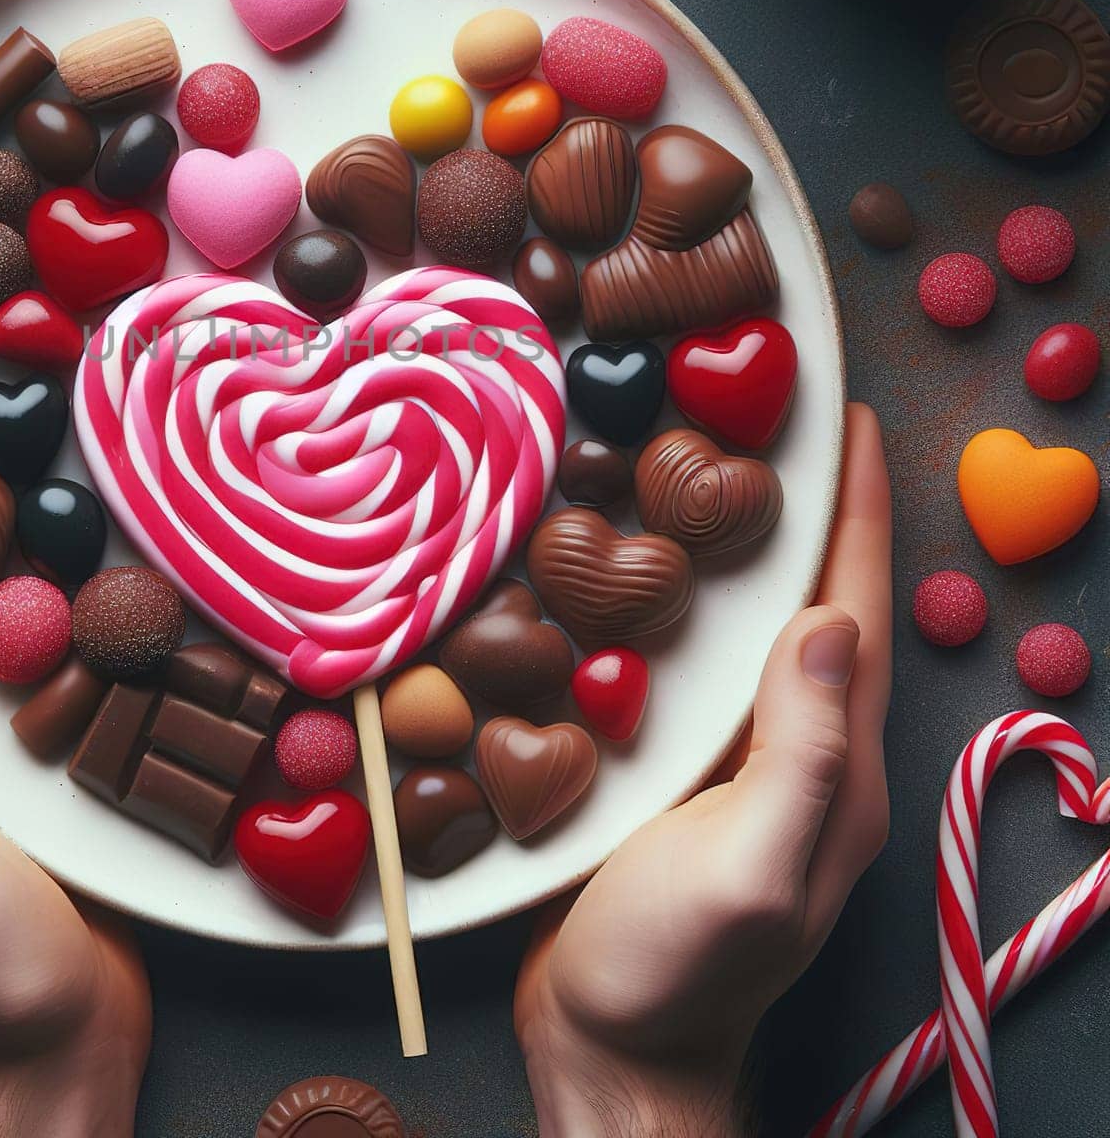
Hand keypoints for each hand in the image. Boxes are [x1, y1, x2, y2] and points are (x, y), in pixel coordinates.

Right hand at [515, 403, 891, 1137]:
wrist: (612, 1046)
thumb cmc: (676, 968)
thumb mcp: (751, 870)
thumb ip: (806, 756)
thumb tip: (834, 620)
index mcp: (835, 768)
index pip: (856, 611)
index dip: (859, 514)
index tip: (852, 425)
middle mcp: (799, 755)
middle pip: (813, 606)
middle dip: (807, 510)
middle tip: (770, 424)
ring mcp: (741, 766)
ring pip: (752, 631)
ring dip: (742, 547)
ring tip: (707, 469)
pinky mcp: (681, 773)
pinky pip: (697, 666)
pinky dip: (683, 603)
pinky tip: (643, 573)